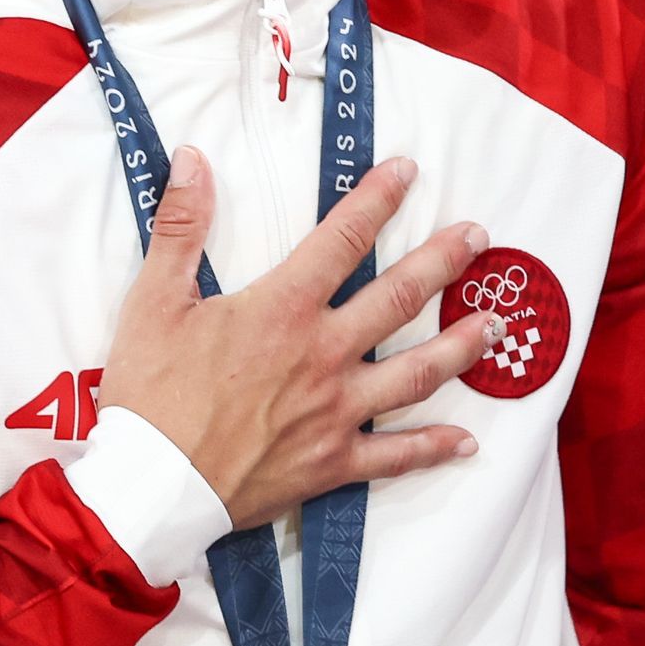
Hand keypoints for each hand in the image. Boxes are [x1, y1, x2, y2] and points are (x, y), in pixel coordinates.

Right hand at [100, 151, 494, 525]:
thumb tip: (192, 158)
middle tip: (479, 237)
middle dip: (444, 262)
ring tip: (496, 324)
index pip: (342, 240)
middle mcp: (323, 354)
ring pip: (417, 372)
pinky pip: (396, 455)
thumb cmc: (148, 395)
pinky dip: (433, 448)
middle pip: (399, 298)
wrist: (149, 487)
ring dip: (461, 346)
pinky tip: (466, 441)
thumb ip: (180, 226)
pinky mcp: (334, 461)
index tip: (408, 171)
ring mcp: (337, 410)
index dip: (377, 200)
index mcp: (283, 310)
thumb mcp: (152, 301)